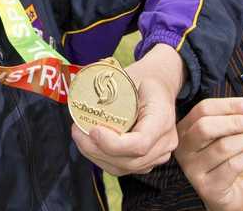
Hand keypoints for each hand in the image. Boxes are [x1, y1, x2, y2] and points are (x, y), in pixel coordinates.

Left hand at [70, 45, 182, 175]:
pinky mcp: (148, 161)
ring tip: (79, 137)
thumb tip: (79, 92)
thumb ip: (109, 87)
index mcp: (163, 118)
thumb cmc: (144, 79)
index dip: (113, 144)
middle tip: (77, 132)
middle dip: (97, 150)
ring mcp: (159, 154)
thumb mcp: (131, 76)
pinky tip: (89, 145)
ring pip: (124, 167)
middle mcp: (165, 141)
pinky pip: (123, 168)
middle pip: (130, 160)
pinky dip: (103, 159)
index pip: (140, 143)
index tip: (93, 131)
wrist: (160, 86)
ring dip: (96, 156)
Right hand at [174, 97, 242, 210]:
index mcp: (186, 130)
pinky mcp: (208, 186)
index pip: (203, 109)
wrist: (227, 197)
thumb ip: (237, 118)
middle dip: (236, 121)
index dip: (229, 104)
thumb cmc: (228, 162)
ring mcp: (193, 169)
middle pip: (206, 126)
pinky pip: (232, 166)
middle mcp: (184, 148)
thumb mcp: (229, 137)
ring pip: (222, 147)